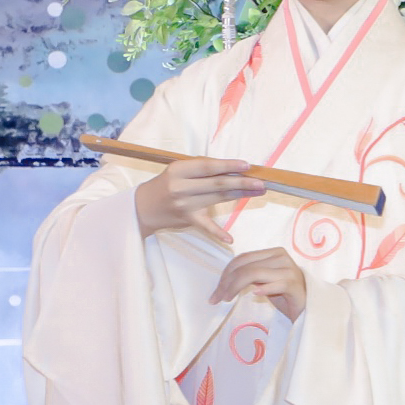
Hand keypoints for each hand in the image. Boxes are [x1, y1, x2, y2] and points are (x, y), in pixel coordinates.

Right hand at [134, 156, 262, 238]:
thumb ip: (202, 170)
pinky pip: (205, 227)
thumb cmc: (167, 184)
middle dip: (242, 182)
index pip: (208, 166)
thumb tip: (233, 169)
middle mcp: (181, 186)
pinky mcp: (186, 220)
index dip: (228, 166)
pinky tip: (230, 238)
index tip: (247, 166)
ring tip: (258, 192)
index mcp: (179, 170)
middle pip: (217, 183)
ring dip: (240, 196)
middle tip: (261, 182)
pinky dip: (217, 233)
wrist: (143, 206)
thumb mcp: (179, 171)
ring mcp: (183, 204)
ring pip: (217, 198)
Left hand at [211, 247, 307, 319]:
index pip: (243, 258)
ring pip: (255, 273)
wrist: (306, 309)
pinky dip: (263, 289)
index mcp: (274, 253)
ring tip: (227, 299)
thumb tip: (226, 278)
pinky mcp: (295, 284)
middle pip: (246, 266)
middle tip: (217, 298)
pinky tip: (254, 295)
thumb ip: (250, 274)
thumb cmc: (284, 295)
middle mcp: (282, 257)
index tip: (217, 290)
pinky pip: (275, 284)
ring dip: (236, 287)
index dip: (226, 273)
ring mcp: (289, 270)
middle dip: (227, 282)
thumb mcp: (264, 281)